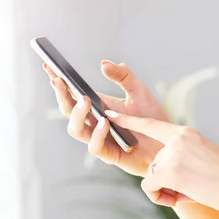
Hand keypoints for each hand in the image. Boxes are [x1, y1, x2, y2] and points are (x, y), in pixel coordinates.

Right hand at [43, 60, 169, 176]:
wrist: (169, 144)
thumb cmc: (152, 119)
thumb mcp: (139, 91)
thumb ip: (123, 76)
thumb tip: (103, 64)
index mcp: (98, 106)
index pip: (73, 93)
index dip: (59, 82)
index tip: (49, 65)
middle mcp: (94, 122)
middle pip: (68, 110)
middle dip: (61, 95)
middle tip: (59, 80)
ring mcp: (100, 139)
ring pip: (76, 129)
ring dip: (77, 114)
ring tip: (85, 101)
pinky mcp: (110, 154)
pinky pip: (95, 146)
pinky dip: (97, 134)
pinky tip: (104, 122)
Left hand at [105, 111, 218, 217]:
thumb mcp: (203, 160)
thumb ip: (179, 160)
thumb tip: (156, 175)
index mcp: (186, 133)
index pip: (151, 124)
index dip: (128, 120)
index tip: (109, 113)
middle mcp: (177, 138)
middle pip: (153, 162)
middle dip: (164, 180)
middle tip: (189, 189)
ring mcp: (171, 153)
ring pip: (151, 176)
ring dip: (165, 190)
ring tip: (191, 192)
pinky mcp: (168, 169)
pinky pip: (149, 187)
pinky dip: (161, 197)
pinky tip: (180, 198)